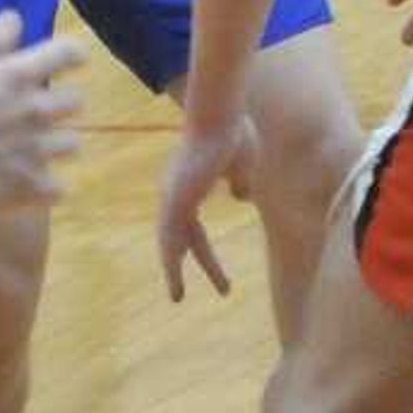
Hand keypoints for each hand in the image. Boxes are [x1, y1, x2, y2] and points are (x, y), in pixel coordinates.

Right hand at [0, 11, 87, 207]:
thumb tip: (15, 16)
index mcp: (17, 76)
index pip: (69, 53)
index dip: (70, 56)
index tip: (67, 61)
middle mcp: (35, 110)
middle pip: (76, 101)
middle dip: (61, 104)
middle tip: (38, 112)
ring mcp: (36, 151)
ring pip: (72, 144)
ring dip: (56, 144)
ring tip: (31, 149)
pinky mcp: (29, 186)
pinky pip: (58, 188)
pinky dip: (46, 187)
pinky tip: (26, 182)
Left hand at [156, 111, 259, 299]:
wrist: (219, 116)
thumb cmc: (232, 133)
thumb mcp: (244, 165)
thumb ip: (241, 182)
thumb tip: (240, 198)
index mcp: (191, 186)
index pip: (194, 227)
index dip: (200, 251)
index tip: (212, 268)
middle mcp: (176, 192)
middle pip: (183, 238)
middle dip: (194, 265)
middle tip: (190, 293)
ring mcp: (172, 196)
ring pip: (170, 241)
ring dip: (173, 270)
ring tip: (176, 296)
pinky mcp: (174, 198)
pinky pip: (168, 236)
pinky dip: (169, 258)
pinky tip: (171, 275)